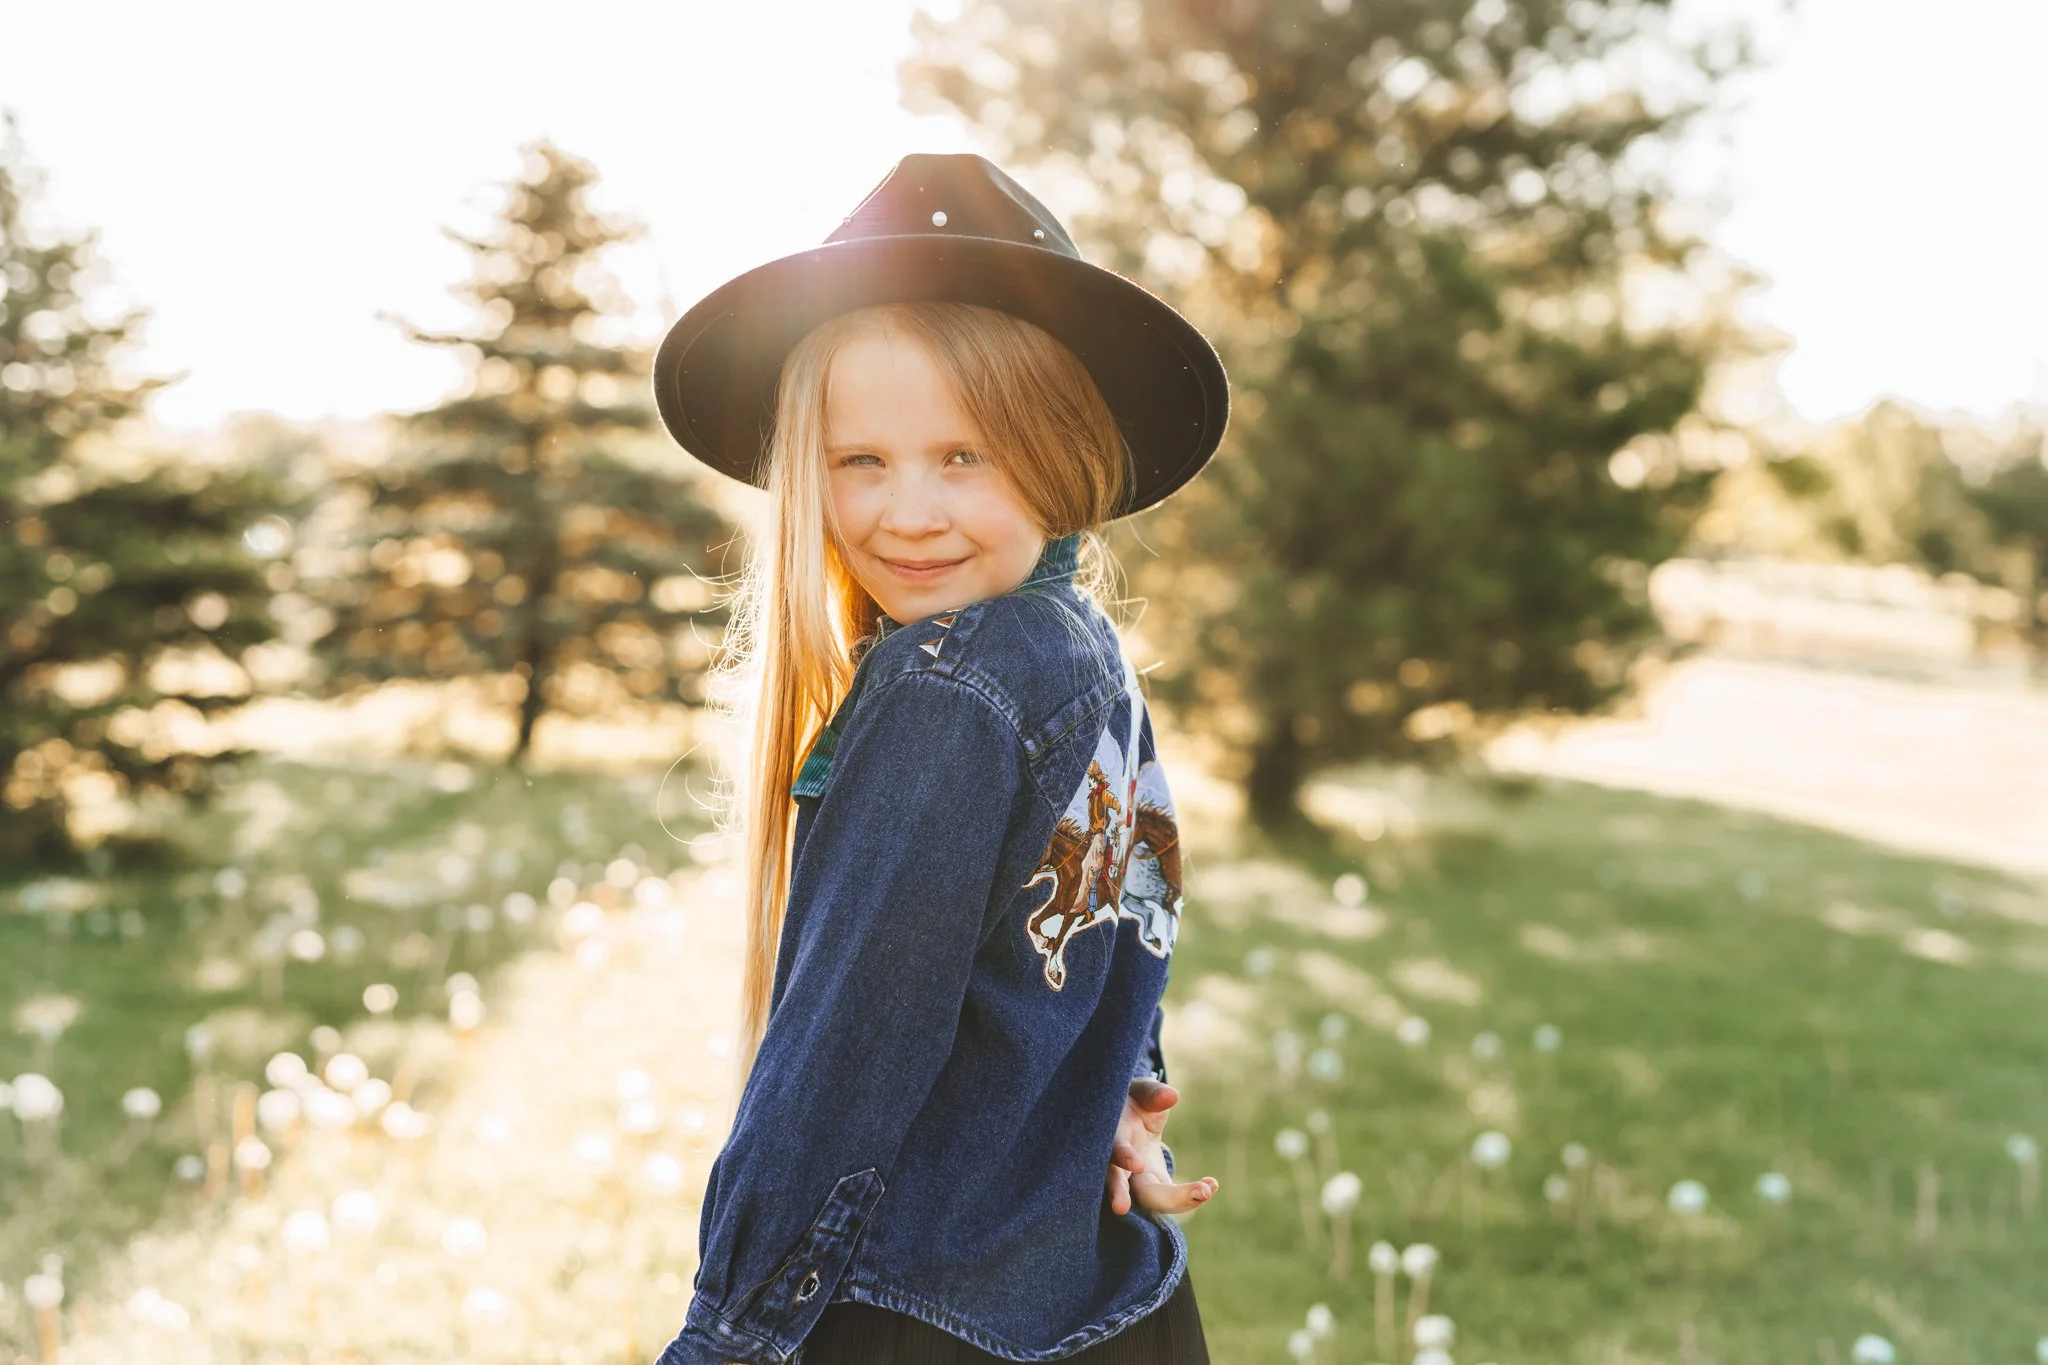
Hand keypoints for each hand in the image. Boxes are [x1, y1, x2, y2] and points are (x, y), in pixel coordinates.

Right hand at [1106, 1078, 1218, 1216]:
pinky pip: (1170, 1197)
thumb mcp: (1141, 1092)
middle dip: (1148, 1195)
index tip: (1137, 1165)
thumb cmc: (1134, 1102)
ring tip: (1206, 1191)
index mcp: (1115, 1137)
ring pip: (1151, 1199)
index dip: (1124, 1157)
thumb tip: (1171, 1095)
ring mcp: (1137, 1181)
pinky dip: (1191, 1195)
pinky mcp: (1154, 1186)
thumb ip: (1153, 1094)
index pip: (1114, 1150)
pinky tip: (1212, 1184)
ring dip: (1177, 1201)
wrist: (1131, 1119)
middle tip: (1160, 1205)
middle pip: (1128, 1186)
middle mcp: (1120, 1166)